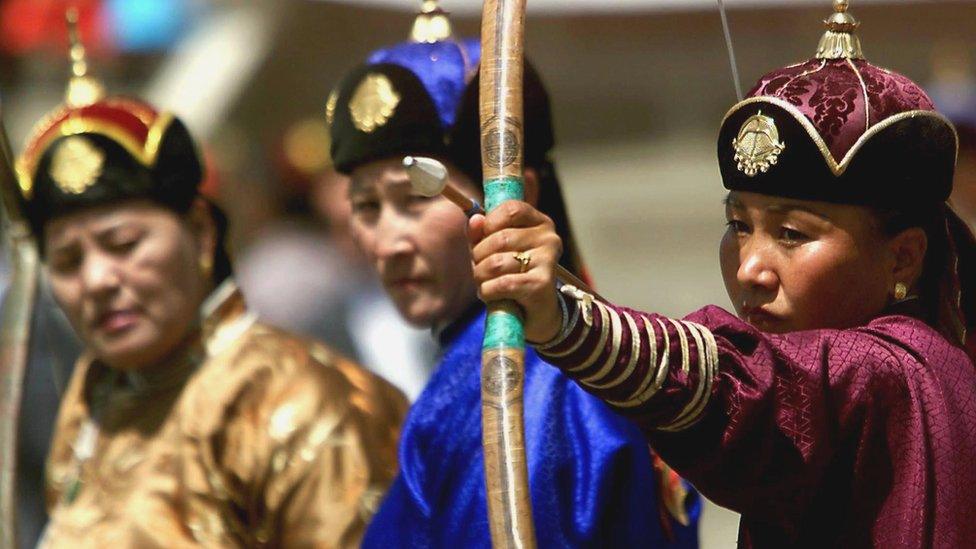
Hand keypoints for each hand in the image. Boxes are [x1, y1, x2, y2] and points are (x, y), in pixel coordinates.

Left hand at [469, 200, 563, 343]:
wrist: (535, 315)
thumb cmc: (513, 277)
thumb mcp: (494, 251)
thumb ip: (482, 233)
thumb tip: (475, 220)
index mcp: (540, 223)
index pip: (511, 209)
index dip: (489, 223)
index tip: (483, 239)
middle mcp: (549, 238)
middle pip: (500, 238)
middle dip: (479, 256)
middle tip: (480, 269)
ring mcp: (548, 261)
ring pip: (497, 262)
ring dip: (481, 276)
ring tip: (485, 283)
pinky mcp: (542, 284)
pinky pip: (503, 283)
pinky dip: (488, 291)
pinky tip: (491, 294)